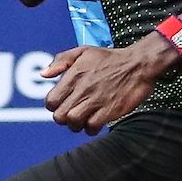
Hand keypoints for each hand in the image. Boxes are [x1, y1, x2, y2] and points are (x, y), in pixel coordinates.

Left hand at [40, 41, 175, 134]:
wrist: (138, 64)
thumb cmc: (110, 58)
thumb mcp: (83, 52)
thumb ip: (60, 61)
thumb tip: (44, 74)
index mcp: (73, 76)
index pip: (50, 102)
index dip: (54, 106)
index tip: (62, 103)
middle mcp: (82, 90)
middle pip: (59, 117)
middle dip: (63, 118)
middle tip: (72, 113)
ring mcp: (95, 101)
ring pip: (74, 124)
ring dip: (76, 125)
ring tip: (83, 118)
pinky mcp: (109, 111)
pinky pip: (92, 127)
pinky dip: (91, 128)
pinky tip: (95, 122)